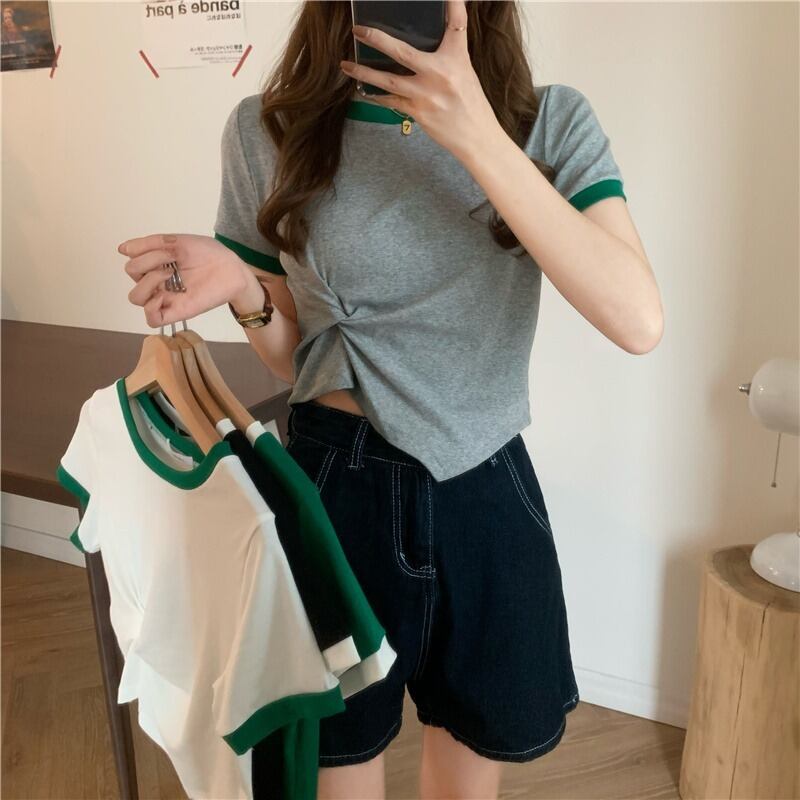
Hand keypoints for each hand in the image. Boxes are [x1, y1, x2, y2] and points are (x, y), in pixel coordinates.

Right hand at [118, 233, 249, 327]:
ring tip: (169, 275)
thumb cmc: (208, 254)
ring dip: (146, 282)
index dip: (145, 252)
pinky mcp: (178, 311)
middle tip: (173, 259)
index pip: (133, 262)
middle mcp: (158, 281)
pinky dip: (150, 309)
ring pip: (136, 298)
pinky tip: (162, 297)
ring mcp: (167, 297)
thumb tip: (121, 249)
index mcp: (156, 265)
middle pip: (131, 275)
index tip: (169, 248)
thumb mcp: (176, 241)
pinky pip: (152, 319)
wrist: (232, 268)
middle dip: (147, 261)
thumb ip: (149, 244)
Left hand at [340, 0, 499, 162]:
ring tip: (346, 66)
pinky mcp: (418, 112)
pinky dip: (377, 96)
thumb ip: (449, 55)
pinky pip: (392, 101)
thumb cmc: (471, 105)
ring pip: (388, 81)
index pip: (456, 25)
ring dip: (364, 73)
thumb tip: (428, 45)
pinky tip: (365, 91)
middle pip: (402, 52)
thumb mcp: (466, 72)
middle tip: (358, 30)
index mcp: (456, 59)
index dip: (453, 5)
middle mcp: (439, 74)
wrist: (477, 137)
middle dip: (377, 39)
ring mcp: (426, 95)